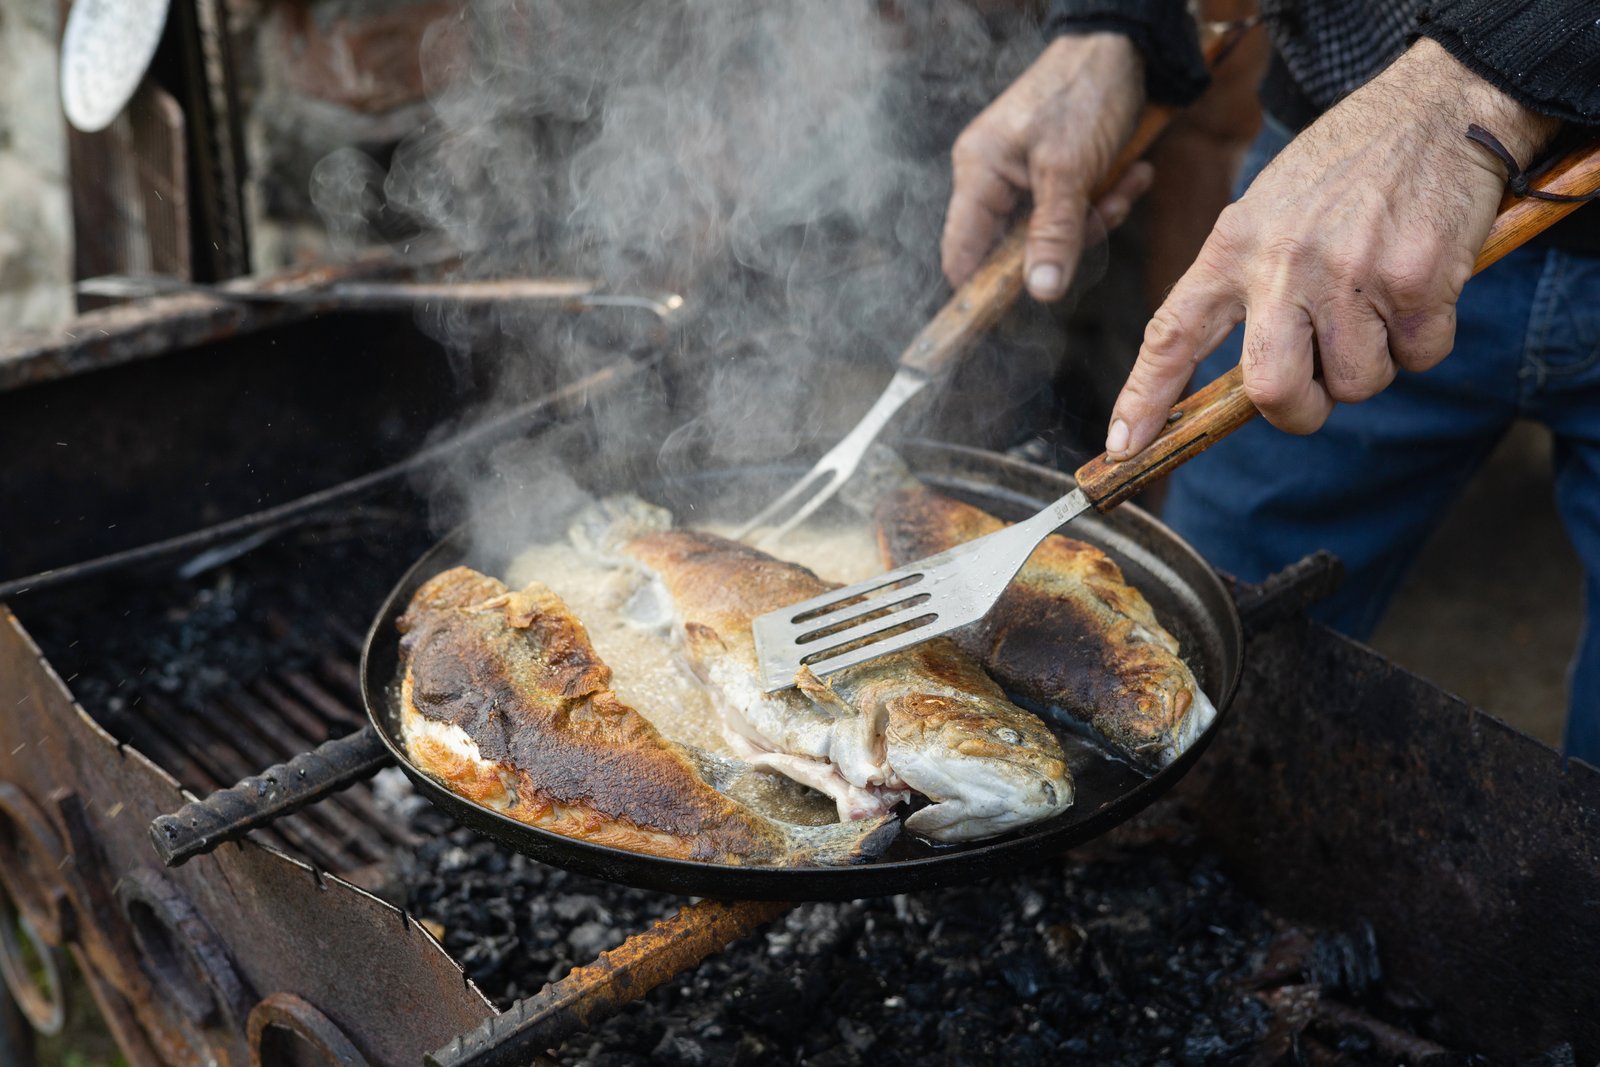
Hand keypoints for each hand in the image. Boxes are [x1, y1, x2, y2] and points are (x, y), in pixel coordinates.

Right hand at [943, 33, 1151, 300]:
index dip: (983, 290)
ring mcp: (1025, 177)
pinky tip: (1133, 173)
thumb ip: (1053, 233)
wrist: (1125, 45)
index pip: (961, 254)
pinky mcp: (1056, 173)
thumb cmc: (1084, 92)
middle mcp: (994, 179)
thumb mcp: (1069, 170)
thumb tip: (1039, 292)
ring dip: (1096, 218)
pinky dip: (1106, 199)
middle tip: (1101, 216)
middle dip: (1066, 242)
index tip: (1019, 310)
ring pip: (1053, 232)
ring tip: (1125, 184)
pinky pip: (1075, 210)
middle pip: (1015, 250)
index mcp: (978, 174)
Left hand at [1103, 38, 1559, 458]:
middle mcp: (1282, 264)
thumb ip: (1244, 284)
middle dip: (1300, 411)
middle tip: (1318, 390)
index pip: (1171, 335)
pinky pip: (1419, 356)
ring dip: (1373, 363)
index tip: (1122, 448)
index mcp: (1231, 247)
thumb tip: (1248, 384)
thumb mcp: (1266, 210)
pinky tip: (1419, 285)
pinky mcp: (1416, 280)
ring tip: (1376, 301)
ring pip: (1356, 384)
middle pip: (1272, 390)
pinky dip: (1424, 338)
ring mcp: (1349, 274)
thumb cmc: (1343, 169)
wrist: (1436, 108)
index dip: (1143, 398)